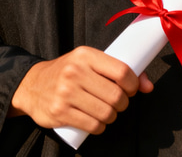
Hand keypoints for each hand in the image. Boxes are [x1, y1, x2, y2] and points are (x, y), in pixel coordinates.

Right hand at [9, 46, 153, 132]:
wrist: (32, 84)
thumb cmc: (67, 72)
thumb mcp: (89, 62)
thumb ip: (117, 70)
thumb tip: (148, 86)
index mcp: (85, 55)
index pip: (121, 71)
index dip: (133, 84)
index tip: (131, 89)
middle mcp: (75, 71)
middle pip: (116, 96)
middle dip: (122, 104)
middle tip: (117, 103)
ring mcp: (66, 92)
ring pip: (106, 113)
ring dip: (111, 117)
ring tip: (105, 111)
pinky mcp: (60, 111)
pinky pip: (93, 125)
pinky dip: (100, 127)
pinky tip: (95, 121)